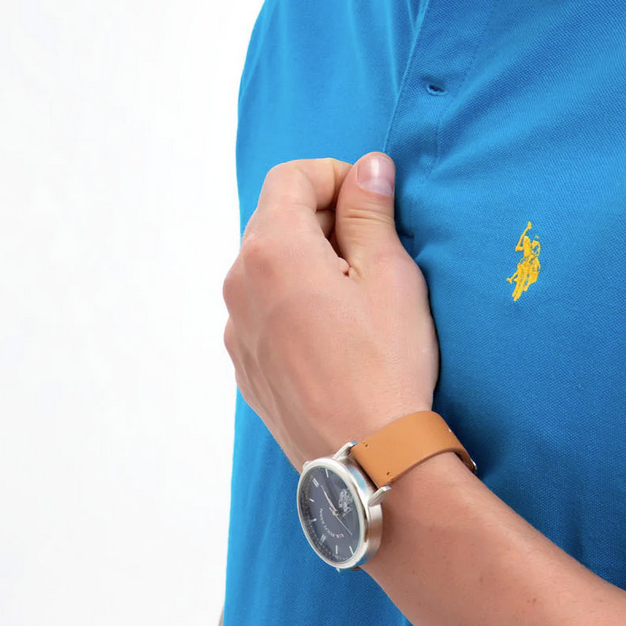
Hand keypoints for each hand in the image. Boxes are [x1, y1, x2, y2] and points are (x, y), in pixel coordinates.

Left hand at [221, 154, 439, 471]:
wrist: (368, 459)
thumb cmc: (386, 364)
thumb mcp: (390, 274)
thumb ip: (370, 211)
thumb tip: (367, 166)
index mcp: (272, 250)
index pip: (290, 177)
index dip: (335, 177)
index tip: (371, 203)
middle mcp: (239, 284)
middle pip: (274, 218)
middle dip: (323, 219)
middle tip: (374, 251)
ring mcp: (235, 329)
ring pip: (267, 266)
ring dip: (308, 261)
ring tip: (357, 297)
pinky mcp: (244, 364)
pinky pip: (263, 310)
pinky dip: (294, 302)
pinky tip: (336, 335)